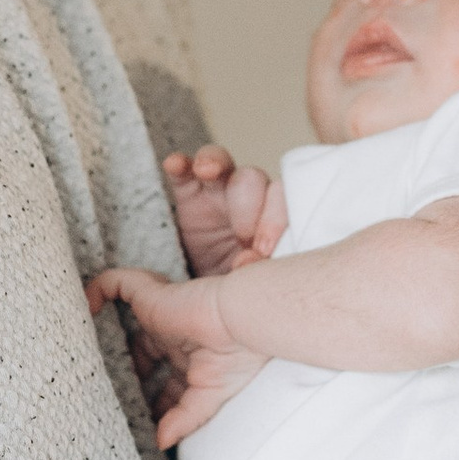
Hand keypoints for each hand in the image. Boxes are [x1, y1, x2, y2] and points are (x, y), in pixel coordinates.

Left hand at [86, 263, 259, 447]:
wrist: (242, 321)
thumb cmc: (239, 355)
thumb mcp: (210, 397)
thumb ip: (184, 419)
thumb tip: (160, 443)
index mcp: (188, 359)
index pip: (161, 380)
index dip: (148, 398)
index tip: (136, 419)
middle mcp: (172, 336)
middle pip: (139, 352)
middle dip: (124, 370)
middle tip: (102, 391)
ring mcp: (159, 315)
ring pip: (124, 320)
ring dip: (106, 332)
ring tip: (82, 350)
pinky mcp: (150, 296)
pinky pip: (115, 284)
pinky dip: (97, 290)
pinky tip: (85, 306)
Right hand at [163, 145, 283, 277]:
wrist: (213, 296)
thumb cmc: (244, 285)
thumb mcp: (254, 282)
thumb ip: (258, 268)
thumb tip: (250, 261)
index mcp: (273, 218)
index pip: (283, 201)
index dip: (276, 219)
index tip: (265, 250)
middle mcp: (250, 197)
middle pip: (254, 179)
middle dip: (247, 204)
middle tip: (242, 238)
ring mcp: (217, 190)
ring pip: (223, 163)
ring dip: (216, 164)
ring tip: (208, 172)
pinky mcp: (188, 191)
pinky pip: (184, 170)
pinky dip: (180, 164)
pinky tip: (175, 165)